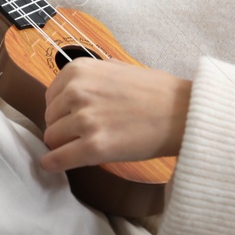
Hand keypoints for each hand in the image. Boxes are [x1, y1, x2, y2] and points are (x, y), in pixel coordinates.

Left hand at [39, 58, 190, 171]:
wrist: (183, 112)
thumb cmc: (156, 92)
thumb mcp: (117, 68)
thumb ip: (91, 76)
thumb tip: (70, 89)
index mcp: (79, 70)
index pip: (51, 96)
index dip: (63, 111)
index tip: (75, 118)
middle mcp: (77, 91)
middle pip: (50, 118)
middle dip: (64, 127)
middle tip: (86, 134)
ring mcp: (84, 119)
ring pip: (53, 138)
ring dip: (64, 145)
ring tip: (84, 146)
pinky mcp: (94, 146)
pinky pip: (59, 159)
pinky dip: (53, 164)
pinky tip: (52, 166)